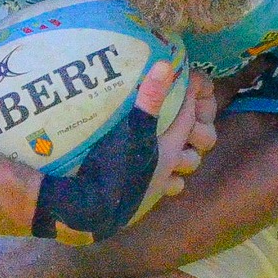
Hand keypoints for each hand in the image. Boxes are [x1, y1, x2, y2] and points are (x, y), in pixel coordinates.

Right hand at [32, 59, 211, 242]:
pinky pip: (156, 192)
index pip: (187, 121)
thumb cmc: (110, 166)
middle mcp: (165, 172)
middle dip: (189, 139)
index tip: (184, 85)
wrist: (86, 211)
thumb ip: (148, 98)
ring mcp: (152, 191)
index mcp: (168, 150)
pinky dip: (155, 182)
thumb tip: (165, 65)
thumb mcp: (130, 128)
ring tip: (164, 150)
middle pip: (192, 154)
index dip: (188, 101)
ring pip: (178, 178)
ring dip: (175, 165)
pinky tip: (141, 174)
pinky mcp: (137, 205)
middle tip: (177, 121)